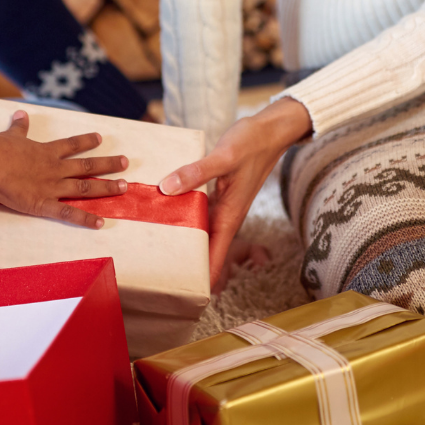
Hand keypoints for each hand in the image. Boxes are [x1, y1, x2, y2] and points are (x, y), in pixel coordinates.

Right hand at [0, 110, 128, 228]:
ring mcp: (51, 186)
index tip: (100, 138)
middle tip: (126, 163)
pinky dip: (85, 219)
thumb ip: (19, 127)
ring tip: (124, 187)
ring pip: (85, 187)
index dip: (87, 141)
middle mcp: (54, 168)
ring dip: (106, 187)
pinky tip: (101, 223)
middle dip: (108, 164)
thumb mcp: (10, 135)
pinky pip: (68, 214)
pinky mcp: (43, 204)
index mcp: (46, 152)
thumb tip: (21, 114)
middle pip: (87, 166)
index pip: (72, 145)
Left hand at [158, 97, 311, 286]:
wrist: (270, 130)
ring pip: (200, 230)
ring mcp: (222, 204)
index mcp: (230, 215)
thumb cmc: (251, 144)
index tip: (186, 295)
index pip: (214, 257)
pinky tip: (163, 210)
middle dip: (187, 264)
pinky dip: (183, 214)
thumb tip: (167, 188)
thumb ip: (196, 173)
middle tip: (159, 276)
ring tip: (155, 249)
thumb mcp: (223, 157)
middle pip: (205, 249)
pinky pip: (197, 210)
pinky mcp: (217, 192)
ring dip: (183, 240)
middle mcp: (226, 214)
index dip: (203, 278)